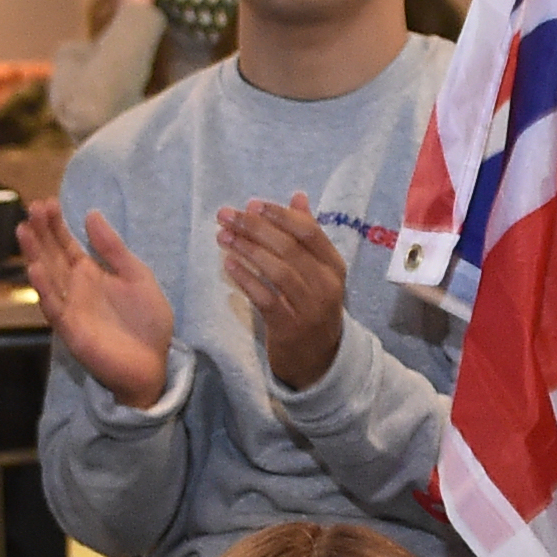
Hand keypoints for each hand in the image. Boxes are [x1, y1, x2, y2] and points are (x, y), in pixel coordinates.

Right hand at [25, 207, 176, 409]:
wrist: (154, 363)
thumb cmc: (147, 321)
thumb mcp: (137, 275)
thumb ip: (113, 248)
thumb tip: (91, 214)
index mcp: (91, 273)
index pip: (66, 244)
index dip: (56, 225)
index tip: (46, 202)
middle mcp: (75, 288)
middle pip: (51, 255)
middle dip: (40, 232)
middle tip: (30, 208)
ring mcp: (70, 307)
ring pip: (47, 277)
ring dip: (34, 254)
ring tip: (24, 231)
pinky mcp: (71, 329)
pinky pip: (54, 307)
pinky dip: (44, 289)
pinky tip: (35, 269)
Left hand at [218, 196, 355, 390]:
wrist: (318, 359)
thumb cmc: (313, 306)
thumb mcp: (318, 271)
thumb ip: (307, 235)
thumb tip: (297, 196)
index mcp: (334, 266)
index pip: (308, 232)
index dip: (279, 215)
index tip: (252, 203)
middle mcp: (325, 285)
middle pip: (289, 248)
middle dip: (254, 227)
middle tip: (226, 215)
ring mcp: (309, 307)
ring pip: (277, 271)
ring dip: (247, 249)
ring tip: (222, 235)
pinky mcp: (289, 327)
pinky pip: (265, 298)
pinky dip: (246, 279)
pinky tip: (228, 264)